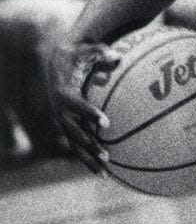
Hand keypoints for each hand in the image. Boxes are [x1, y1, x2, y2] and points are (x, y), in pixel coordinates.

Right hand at [46, 40, 120, 172]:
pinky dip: (85, 158)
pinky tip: (100, 172)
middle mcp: (59, 112)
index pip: (77, 105)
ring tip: (105, 171)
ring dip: (87, 158)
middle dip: (89, 144)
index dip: (90, 113)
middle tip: (106, 154)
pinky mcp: (64, 128)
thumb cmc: (69, 58)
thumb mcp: (81, 52)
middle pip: (74, 132)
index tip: (106, 121)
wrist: (48, 66)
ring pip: (73, 144)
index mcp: (63, 94)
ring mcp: (60, 122)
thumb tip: (118, 55)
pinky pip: (75, 146)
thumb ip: (99, 52)